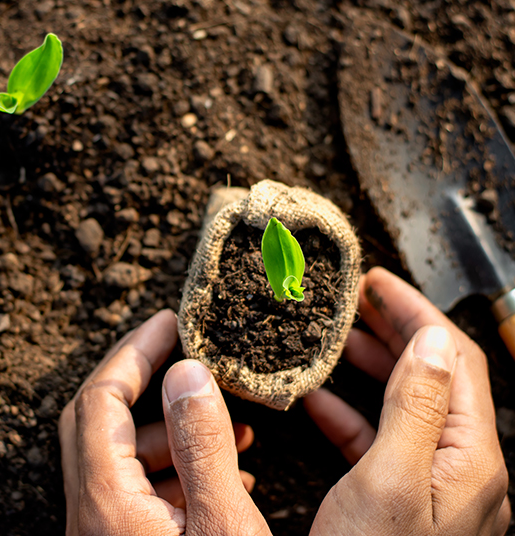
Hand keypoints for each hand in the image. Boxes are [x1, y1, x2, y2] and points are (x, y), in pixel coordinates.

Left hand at [59, 310, 270, 535]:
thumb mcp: (222, 523)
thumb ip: (202, 448)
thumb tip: (187, 373)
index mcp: (105, 499)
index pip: (100, 399)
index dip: (135, 352)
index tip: (170, 323)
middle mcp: (89, 514)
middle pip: (99, 420)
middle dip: (143, 379)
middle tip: (182, 351)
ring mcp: (100, 532)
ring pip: (121, 458)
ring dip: (170, 432)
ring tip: (234, 427)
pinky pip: (134, 493)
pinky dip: (173, 471)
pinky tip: (223, 477)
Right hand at [304, 267, 510, 534]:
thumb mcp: (392, 482)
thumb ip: (415, 408)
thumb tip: (431, 339)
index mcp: (468, 456)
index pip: (453, 360)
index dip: (415, 312)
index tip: (375, 283)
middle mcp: (461, 467)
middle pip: (435, 376)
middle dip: (396, 331)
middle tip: (354, 301)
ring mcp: (434, 487)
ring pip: (408, 406)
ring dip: (374, 368)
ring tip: (337, 340)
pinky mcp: (405, 505)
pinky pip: (383, 444)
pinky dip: (353, 415)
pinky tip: (319, 404)